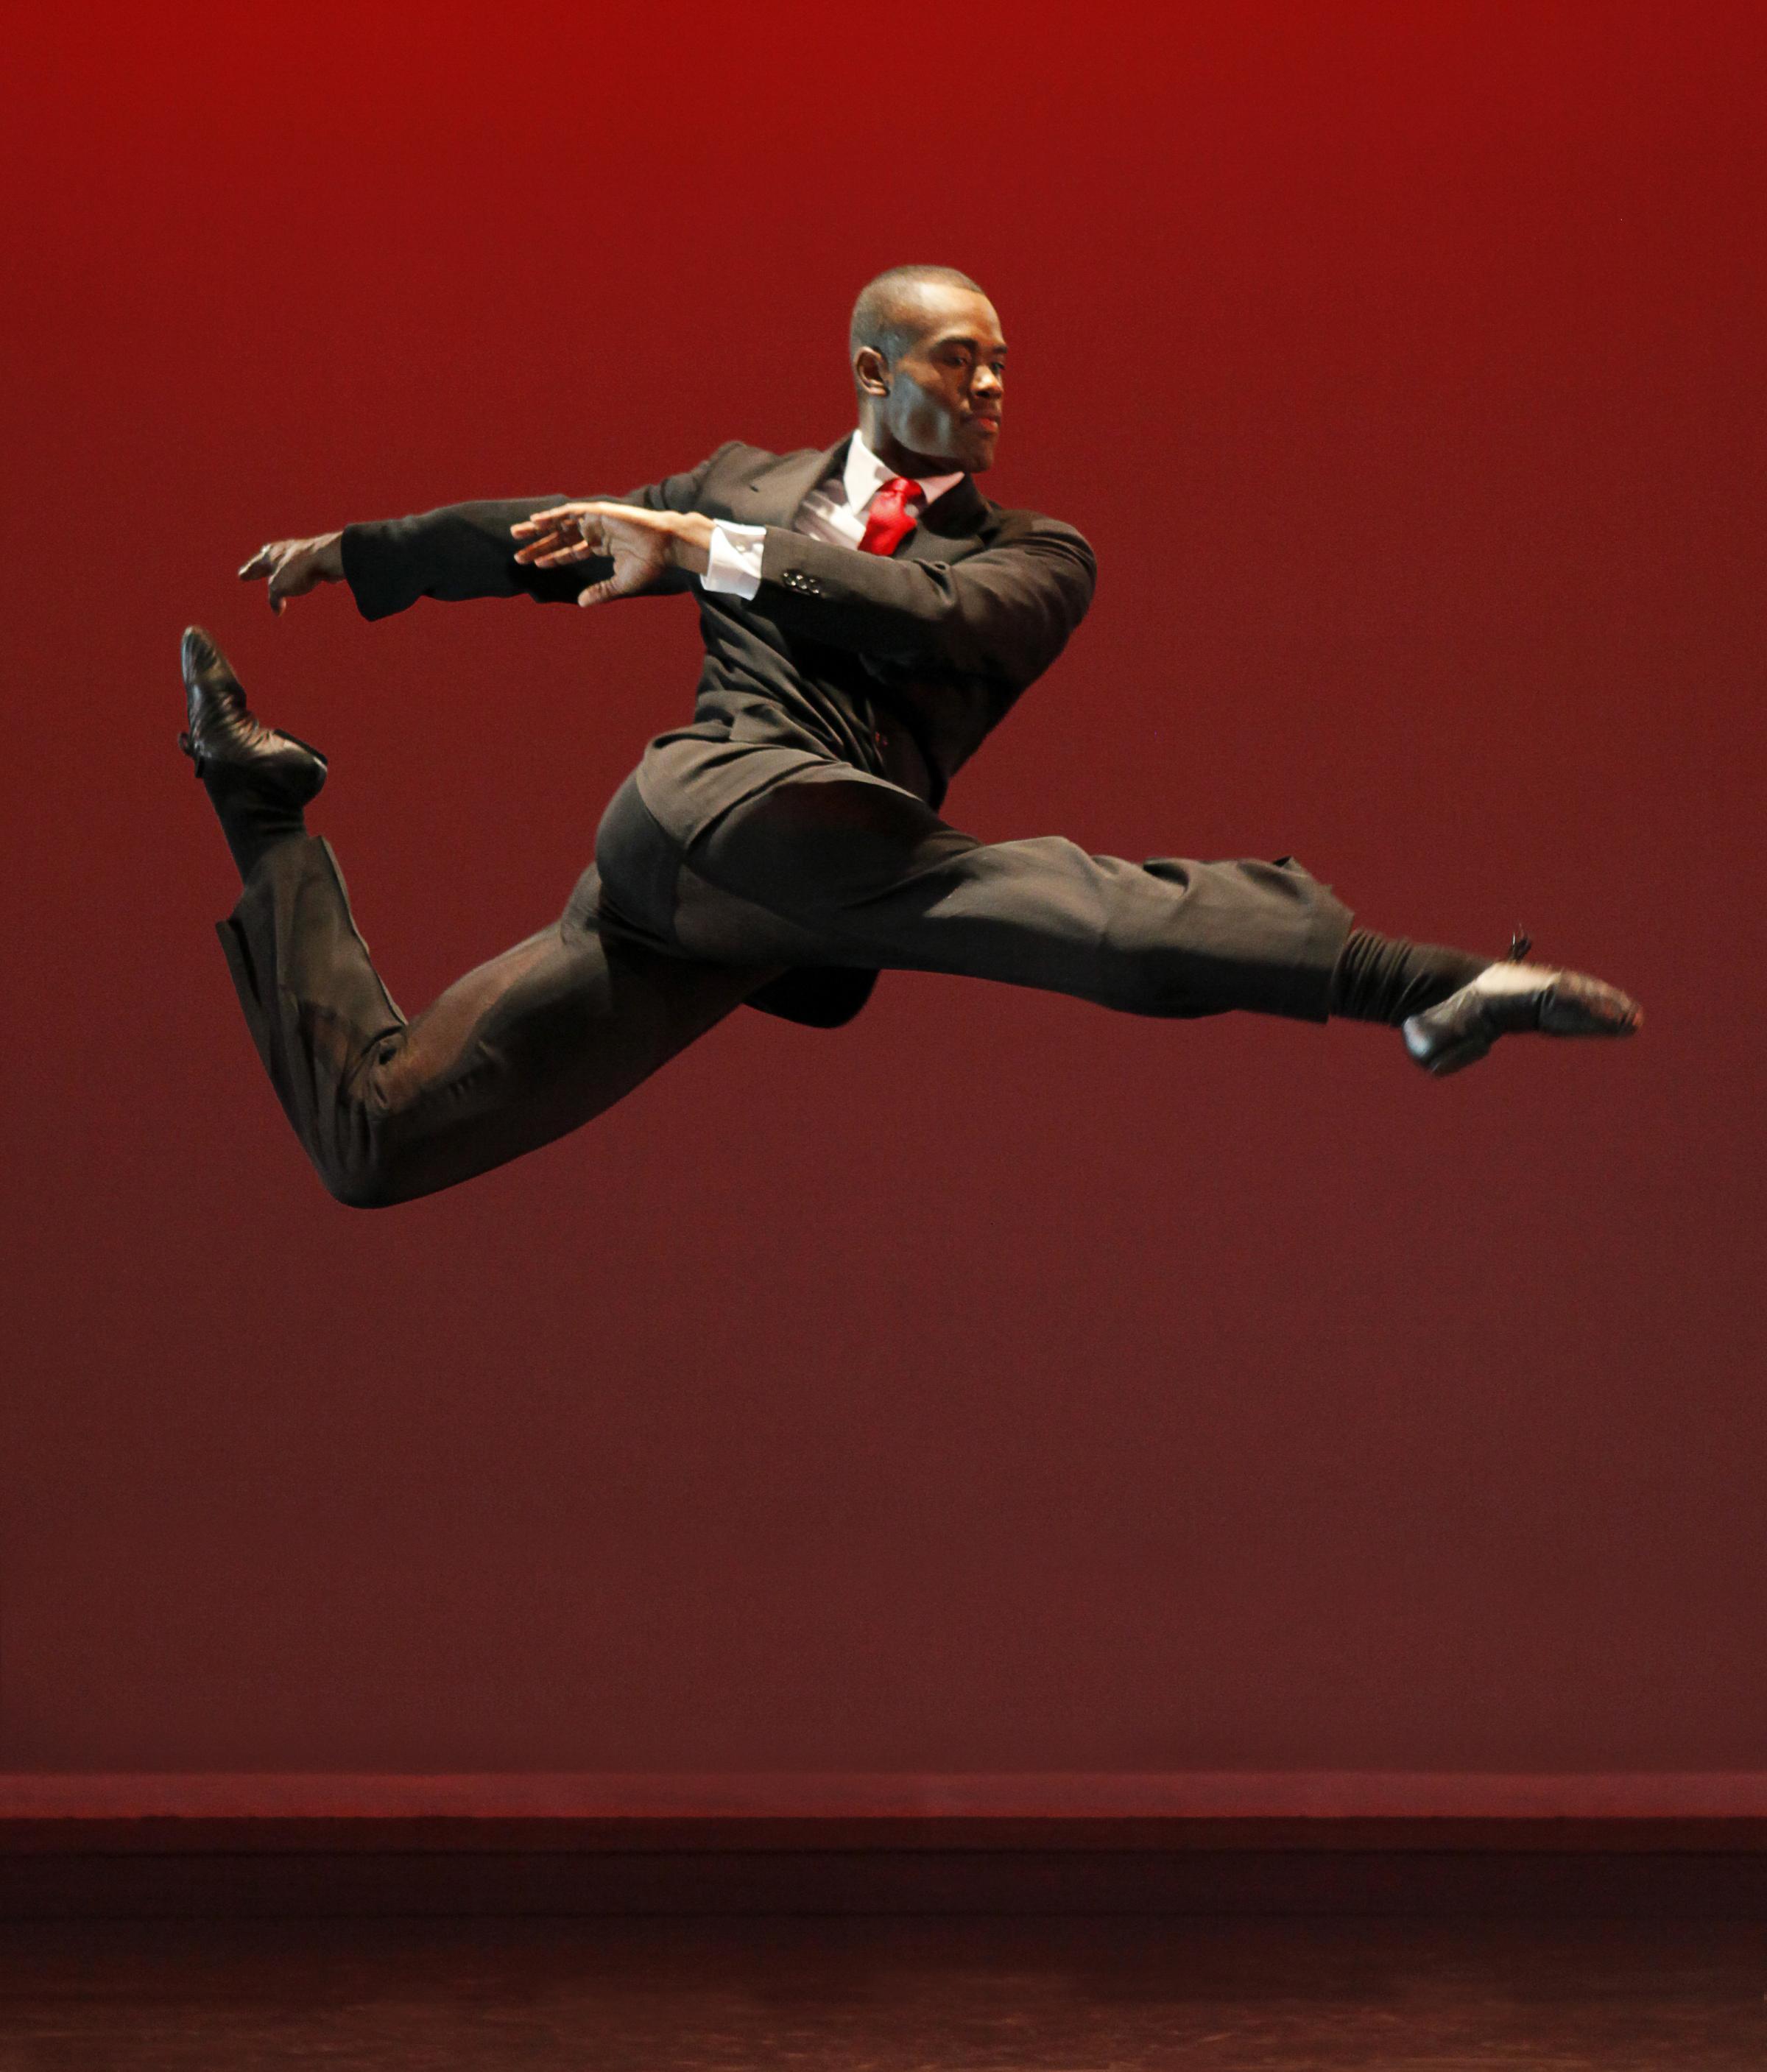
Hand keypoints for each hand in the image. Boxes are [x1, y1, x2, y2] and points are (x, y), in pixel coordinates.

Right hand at [238, 532, 344, 614]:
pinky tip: (308, 577)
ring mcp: (302, 553)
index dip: (249, 572)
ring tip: (282, 572)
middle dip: (262, 565)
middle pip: (270, 558)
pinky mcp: (318, 560)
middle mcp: (285, 551)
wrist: (328, 557)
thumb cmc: (299, 570)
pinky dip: (303, 573)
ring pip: (289, 561)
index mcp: (271, 555)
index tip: (242, 576)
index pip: (256, 565)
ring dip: (283, 568)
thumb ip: (274, 599)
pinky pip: (307, 568)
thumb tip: (277, 611)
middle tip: (257, 568)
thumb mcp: (279, 587)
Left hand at [511, 503, 712, 606]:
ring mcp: (596, 520)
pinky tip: (536, 522)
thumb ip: (601, 592)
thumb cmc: (650, 564)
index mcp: (601, 545)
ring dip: (538, 528)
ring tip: (517, 533)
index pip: (570, 550)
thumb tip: (581, 603)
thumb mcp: (621, 582)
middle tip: (518, 553)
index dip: (553, 557)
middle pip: (560, 537)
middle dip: (539, 544)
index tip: (535, 563)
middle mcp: (595, 531)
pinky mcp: (598, 512)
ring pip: (561, 524)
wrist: (666, 546)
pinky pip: (570, 513)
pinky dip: (553, 516)